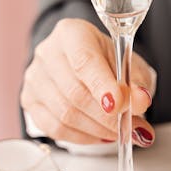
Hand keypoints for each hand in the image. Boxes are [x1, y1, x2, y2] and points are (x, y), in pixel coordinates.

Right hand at [21, 18, 155, 146]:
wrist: (87, 63)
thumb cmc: (107, 60)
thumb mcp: (129, 63)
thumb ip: (136, 81)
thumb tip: (140, 101)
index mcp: (72, 33)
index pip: (85, 62)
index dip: (103, 87)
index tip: (120, 106)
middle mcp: (47, 52)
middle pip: (75, 93)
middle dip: (108, 116)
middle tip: (133, 127)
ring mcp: (35, 78)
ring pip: (65, 114)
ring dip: (98, 129)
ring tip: (121, 131)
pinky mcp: (30, 101)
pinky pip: (55, 128)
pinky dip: (83, 137)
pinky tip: (101, 135)